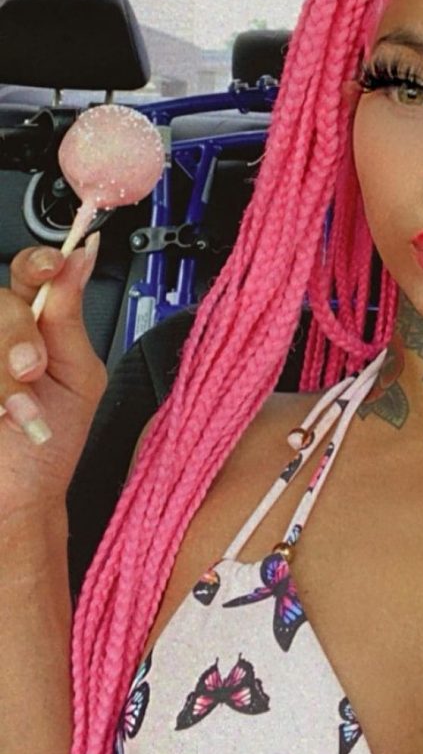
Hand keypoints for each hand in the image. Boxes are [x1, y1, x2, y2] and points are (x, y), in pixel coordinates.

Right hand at [0, 235, 107, 520]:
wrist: (18, 496)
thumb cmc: (50, 442)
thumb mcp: (78, 376)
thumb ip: (71, 317)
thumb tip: (82, 257)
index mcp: (35, 324)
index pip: (31, 271)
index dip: (39, 261)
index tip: (53, 266)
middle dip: (16, 336)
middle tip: (32, 369)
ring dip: (1, 373)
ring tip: (15, 412)